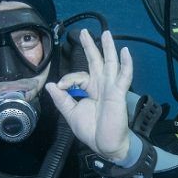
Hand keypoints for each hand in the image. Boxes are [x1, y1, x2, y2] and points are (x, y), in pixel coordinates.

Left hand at [45, 29, 132, 161]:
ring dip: (108, 48)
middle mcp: (100, 85)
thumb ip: (61, 99)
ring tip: (106, 33)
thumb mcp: (71, 114)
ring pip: (110, 63)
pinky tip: (124, 52)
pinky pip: (123, 76)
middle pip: (95, 61)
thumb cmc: (91, 131)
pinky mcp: (118, 93)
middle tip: (85, 31)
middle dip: (90, 46)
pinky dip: (125, 64)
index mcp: (89, 89)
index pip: (78, 76)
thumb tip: (51, 84)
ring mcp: (110, 87)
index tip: (60, 87)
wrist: (105, 145)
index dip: (68, 79)